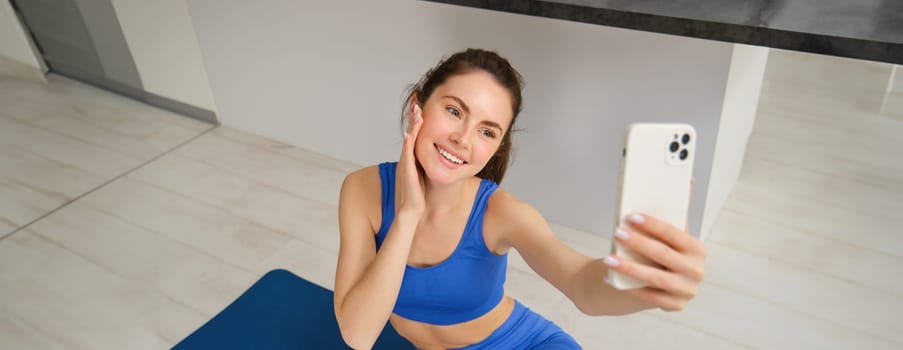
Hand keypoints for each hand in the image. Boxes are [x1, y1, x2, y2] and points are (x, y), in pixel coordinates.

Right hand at [397, 104, 424, 218]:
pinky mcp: (406, 174)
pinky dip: (408, 145)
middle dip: (413, 118)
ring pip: (409, 142)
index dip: (416, 121)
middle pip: (410, 134)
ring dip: (412, 128)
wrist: (410, 212)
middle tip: (417, 102)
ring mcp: (405, 166)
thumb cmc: (418, 196)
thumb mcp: (423, 175)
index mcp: (411, 159)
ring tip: (416, 113)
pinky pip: (407, 157)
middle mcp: (407, 160)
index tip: (420, 106)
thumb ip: (426, 164)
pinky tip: (410, 135)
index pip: (414, 136)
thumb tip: (438, 155)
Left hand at [606, 212, 707, 310]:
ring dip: (630, 268)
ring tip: (608, 259)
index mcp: (697, 249)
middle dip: (638, 243)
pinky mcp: (676, 305)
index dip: (653, 224)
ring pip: (656, 277)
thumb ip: (659, 231)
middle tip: (617, 233)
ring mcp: (688, 290)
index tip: (632, 216)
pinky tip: (614, 279)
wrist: (660, 283)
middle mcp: (696, 270)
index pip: (674, 233)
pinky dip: (632, 288)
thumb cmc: (660, 255)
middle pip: (663, 254)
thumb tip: (638, 214)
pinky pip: (651, 296)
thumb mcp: (666, 242)